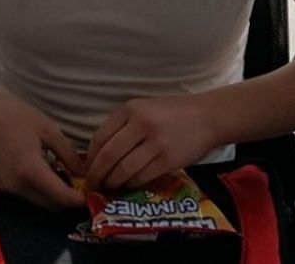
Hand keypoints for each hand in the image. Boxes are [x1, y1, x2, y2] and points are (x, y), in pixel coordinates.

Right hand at [0, 87, 84, 209]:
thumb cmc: (16, 116)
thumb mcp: (49, 130)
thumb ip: (69, 155)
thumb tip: (85, 174)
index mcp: (30, 171)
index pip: (60, 197)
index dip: (79, 199)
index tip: (94, 193)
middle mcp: (18, 186)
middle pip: (51, 205)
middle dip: (69, 199)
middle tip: (84, 184)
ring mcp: (9, 189)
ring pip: (41, 203)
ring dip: (56, 195)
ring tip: (66, 172)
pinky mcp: (4, 187)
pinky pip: (30, 196)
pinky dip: (43, 190)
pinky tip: (49, 170)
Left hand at [84, 95, 216, 191]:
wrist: (207, 116)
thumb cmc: (172, 114)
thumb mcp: (144, 108)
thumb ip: (122, 126)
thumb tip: (98, 155)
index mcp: (131, 109)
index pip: (100, 137)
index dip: (90, 158)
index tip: (86, 170)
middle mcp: (142, 124)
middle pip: (109, 156)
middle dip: (97, 175)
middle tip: (93, 185)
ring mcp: (156, 142)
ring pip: (124, 170)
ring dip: (113, 182)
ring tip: (110, 187)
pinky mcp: (169, 160)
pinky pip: (142, 177)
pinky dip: (132, 184)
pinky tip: (130, 184)